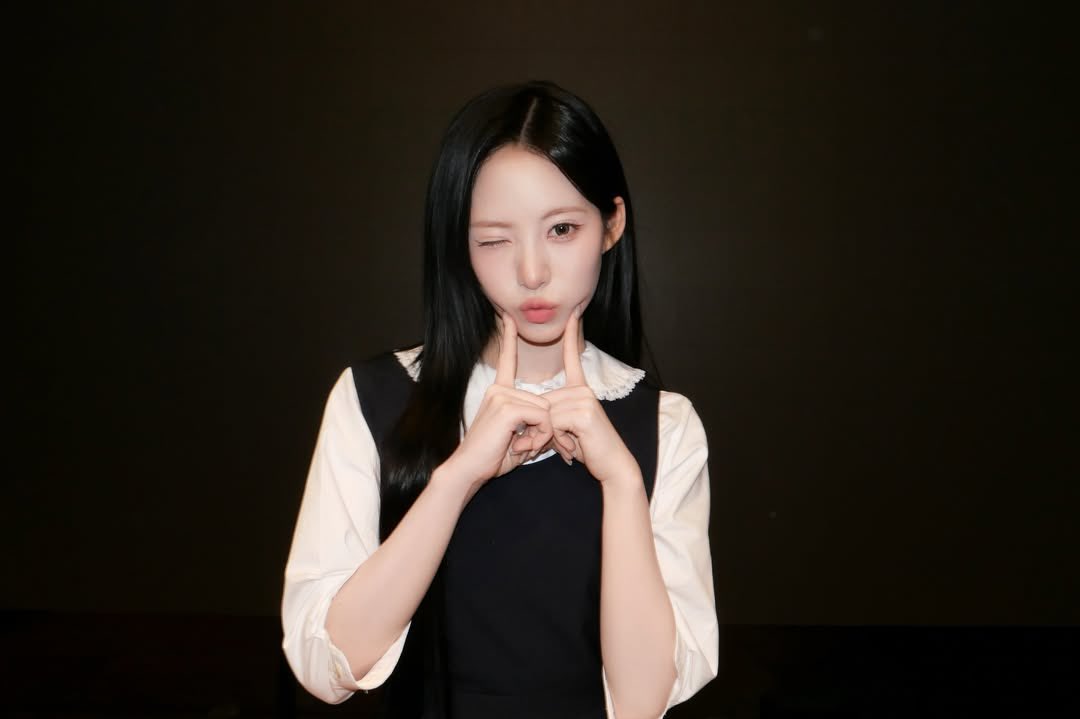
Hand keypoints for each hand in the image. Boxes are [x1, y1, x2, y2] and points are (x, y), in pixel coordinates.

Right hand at [443, 313, 554, 488]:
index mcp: (498, 392)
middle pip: (543, 402)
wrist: (468, 470)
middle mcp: (499, 389)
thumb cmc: (490, 458)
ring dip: (541, 435)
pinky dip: (539, 435)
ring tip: (520, 446)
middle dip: (543, 429)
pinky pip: (541, 416)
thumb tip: (552, 423)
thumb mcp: (516, 438)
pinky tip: (521, 445)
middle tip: (525, 446)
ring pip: (545, 410)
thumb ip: (532, 426)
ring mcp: (501, 396)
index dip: (509, 339)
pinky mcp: (506, 407)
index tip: (508, 317)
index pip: (506, 361)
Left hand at [545, 308, 639, 484]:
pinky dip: (559, 440)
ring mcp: (584, 399)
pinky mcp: (583, 412)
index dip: (571, 336)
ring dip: (553, 437)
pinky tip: (575, 446)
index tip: (573, 313)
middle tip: (565, 445)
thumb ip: (551, 417)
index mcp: (580, 390)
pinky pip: (553, 423)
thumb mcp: (566, 429)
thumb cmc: (588, 448)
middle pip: (544, 403)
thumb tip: (533, 415)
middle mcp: (583, 390)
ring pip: (546, 414)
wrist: (612, 465)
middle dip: (546, 430)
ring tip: (572, 446)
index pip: (572, 358)